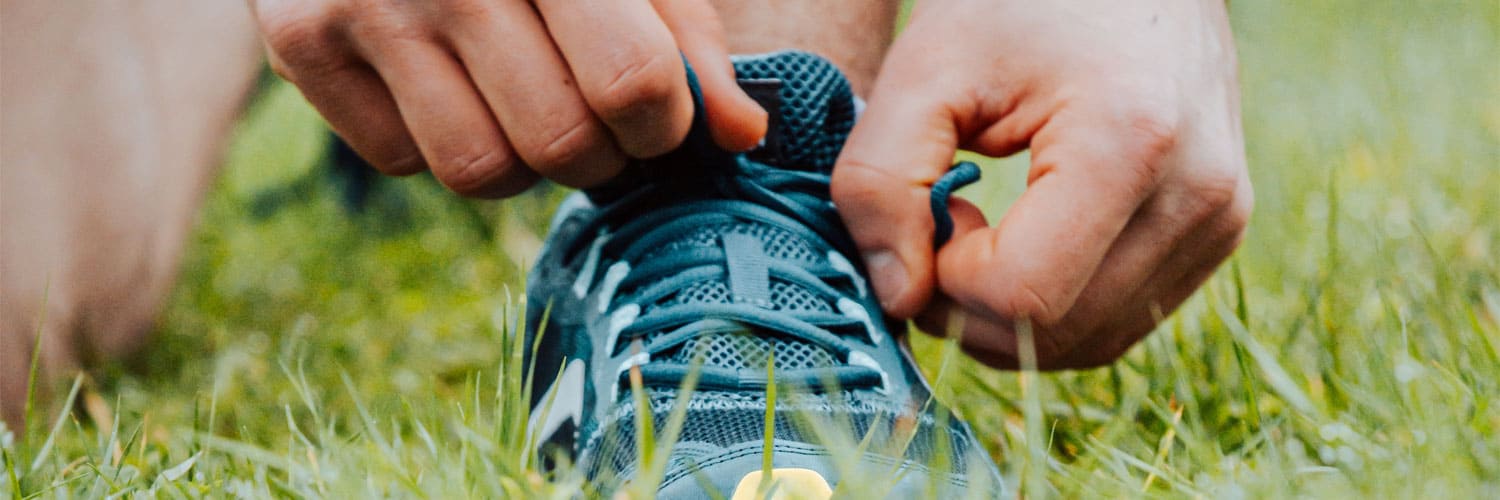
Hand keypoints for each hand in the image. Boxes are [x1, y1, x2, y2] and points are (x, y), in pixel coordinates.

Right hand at [249, 0, 766, 196]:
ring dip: (522, 159)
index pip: (631, 83)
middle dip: (601, 153)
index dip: (663, 121)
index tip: (660, 108)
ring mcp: (363, 4)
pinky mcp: (299, 41)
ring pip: (479, 171)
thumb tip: (743, 136)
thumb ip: (689, 37)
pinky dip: (438, 139)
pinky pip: (401, 161)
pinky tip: (446, 75)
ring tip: (524, 94)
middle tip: (596, 116)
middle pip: (560, 144)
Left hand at [832, 0, 1251, 368]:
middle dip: (970, 306)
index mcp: (1131, 144)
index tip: (935, 211)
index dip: (946, 279)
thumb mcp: (925, 66)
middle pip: (1055, 333)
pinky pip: (1117, 321)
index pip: (1021, 294)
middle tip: (943, 225)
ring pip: (1088, 344)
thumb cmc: (1022, 2)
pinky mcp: (1217, 235)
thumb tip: (896, 296)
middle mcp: (1197, 196)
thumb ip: (881, 179)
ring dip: (1009, 316)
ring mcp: (1218, 222)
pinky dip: (1054, 307)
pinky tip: (1026, 239)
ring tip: (983, 230)